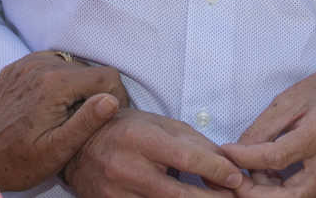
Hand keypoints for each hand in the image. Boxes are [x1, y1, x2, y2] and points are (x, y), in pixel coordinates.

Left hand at [0, 50, 130, 190]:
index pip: (106, 75)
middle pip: (89, 70)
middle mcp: (41, 65)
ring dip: (76, 86)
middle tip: (84, 121)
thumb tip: (112, 100)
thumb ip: (87, 122)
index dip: (116, 95)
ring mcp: (27, 63)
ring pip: (71, 65)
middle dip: (94, 92)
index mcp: (55, 84)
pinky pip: (50, 64)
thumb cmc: (20, 160)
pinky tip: (50, 103)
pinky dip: (57, 80)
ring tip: (66, 113)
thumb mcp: (58, 150)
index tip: (108, 117)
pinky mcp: (17, 67)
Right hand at [62, 107, 245, 196]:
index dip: (215, 169)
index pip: (185, 158)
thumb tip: (226, 164)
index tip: (235, 177)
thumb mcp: (160, 125)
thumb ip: (193, 143)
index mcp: (140, 139)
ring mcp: (116, 195)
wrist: (80, 147)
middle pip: (178, 195)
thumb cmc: (127, 130)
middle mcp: (126, 169)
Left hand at [220, 61, 315, 197]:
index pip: (277, 156)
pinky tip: (274, 180)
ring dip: (269, 195)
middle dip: (255, 194)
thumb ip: (265, 126)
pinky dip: (286, 196)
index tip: (225, 153)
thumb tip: (238, 151)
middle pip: (291, 195)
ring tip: (254, 175)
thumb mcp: (292, 97)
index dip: (246, 159)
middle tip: (234, 180)